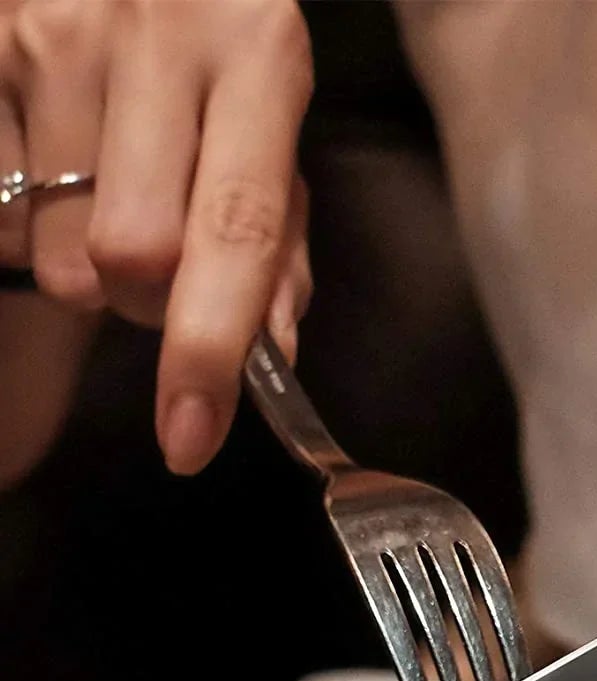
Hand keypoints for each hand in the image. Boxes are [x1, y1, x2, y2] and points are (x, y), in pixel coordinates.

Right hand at [0, 0, 313, 473]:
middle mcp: (152, 34)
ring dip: (87, 265)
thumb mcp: (274, 138)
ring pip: (59, 245)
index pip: (235, 232)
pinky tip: (55, 169)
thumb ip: (279, 251)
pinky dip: (28, 216)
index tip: (190, 436)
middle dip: (150, 304)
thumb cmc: (219, 67)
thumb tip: (267, 355)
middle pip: (133, 255)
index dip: (209, 350)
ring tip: (107, 203)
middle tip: (162, 273)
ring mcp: (49, 30)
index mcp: (256, 57)